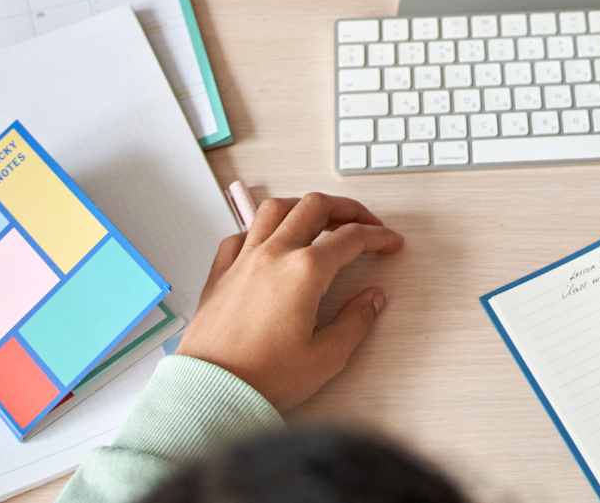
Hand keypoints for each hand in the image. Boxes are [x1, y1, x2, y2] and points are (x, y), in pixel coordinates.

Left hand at [176, 193, 403, 410]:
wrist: (209, 393)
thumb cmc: (261, 379)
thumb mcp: (325, 357)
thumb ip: (356, 322)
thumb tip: (373, 299)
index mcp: (304, 271)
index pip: (352, 238)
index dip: (378, 236)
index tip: (390, 242)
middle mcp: (274, 255)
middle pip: (315, 207)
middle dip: (347, 208)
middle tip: (364, 222)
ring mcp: (244, 260)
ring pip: (275, 209)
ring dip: (303, 206)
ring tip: (318, 217)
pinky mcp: (220, 273)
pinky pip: (241, 234)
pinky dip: (260, 230)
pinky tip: (268, 242)